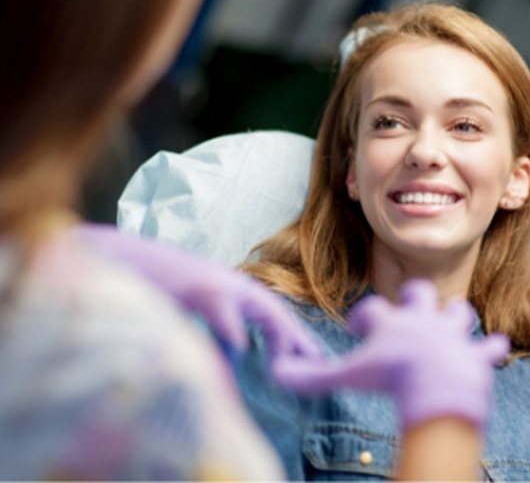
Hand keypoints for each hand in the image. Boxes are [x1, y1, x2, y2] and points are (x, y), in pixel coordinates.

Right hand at [75, 223, 322, 359]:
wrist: (120, 258)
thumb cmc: (154, 289)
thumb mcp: (194, 312)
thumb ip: (218, 331)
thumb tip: (237, 356)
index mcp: (231, 290)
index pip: (271, 313)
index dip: (291, 335)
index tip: (311, 357)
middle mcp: (230, 283)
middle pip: (275, 310)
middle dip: (297, 337)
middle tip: (317, 362)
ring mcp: (215, 282)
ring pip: (260, 306)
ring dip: (278, 333)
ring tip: (287, 362)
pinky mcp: (196, 285)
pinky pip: (222, 309)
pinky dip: (232, 329)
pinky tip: (242, 348)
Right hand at [273, 279, 508, 429]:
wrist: (435, 384)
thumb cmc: (389, 376)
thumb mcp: (347, 375)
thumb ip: (312, 376)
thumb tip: (277, 372)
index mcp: (391, 321)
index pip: (372, 309)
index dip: (363, 318)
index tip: (358, 329)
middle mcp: (423, 319)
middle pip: (420, 293)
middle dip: (415, 298)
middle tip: (409, 311)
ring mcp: (452, 334)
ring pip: (458, 312)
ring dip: (455, 317)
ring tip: (449, 324)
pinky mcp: (475, 354)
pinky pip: (488, 347)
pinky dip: (491, 349)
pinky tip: (496, 347)